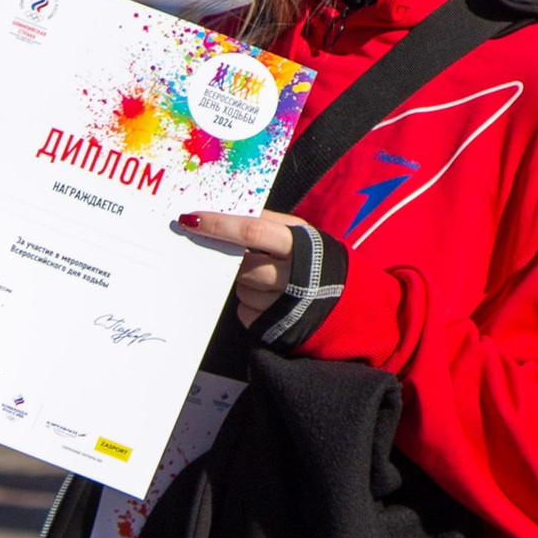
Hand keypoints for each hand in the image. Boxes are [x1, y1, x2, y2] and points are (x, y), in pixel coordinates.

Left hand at [174, 208, 303, 329]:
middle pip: (243, 264)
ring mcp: (284, 304)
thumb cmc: (315, 260)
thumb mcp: (302, 233)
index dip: (219, 225)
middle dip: (233, 259)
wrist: (348, 302)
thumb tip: (225, 212)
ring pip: (241, 288)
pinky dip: (249, 303)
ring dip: (244, 281)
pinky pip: (244, 310)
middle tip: (240, 255)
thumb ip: (268, 222)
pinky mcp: (273, 326)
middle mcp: (294, 275)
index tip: (190, 219)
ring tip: (267, 278)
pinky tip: (267, 298)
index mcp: (299, 244)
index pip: (252, 230)